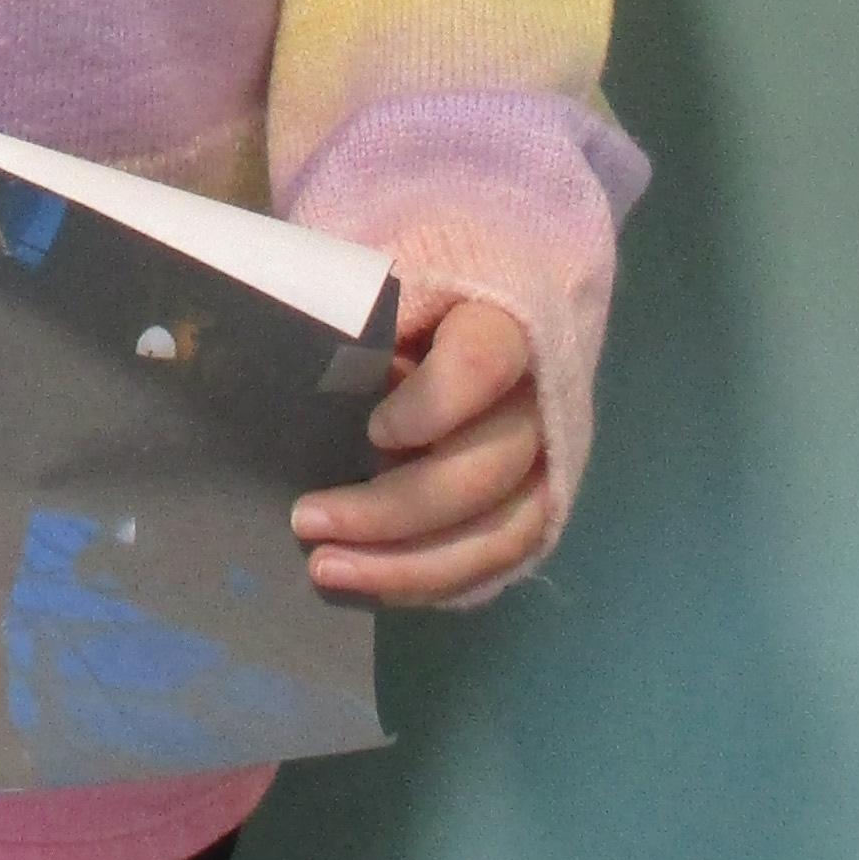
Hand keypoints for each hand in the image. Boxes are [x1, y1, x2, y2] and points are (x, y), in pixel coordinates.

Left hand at [291, 294, 550, 604]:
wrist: (503, 308)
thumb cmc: (430, 290)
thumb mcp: (399, 277)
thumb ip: (368, 317)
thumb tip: (325, 372)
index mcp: (510, 323)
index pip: (484, 364)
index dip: (431, 405)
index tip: (372, 429)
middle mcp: (543, 401)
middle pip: (484, 470)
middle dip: (392, 508)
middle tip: (306, 519)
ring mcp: (552, 462)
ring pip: (498, 534)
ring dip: (408, 565)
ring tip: (326, 569)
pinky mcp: (541, 506)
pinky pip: (497, 563)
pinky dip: (432, 581)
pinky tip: (370, 583)